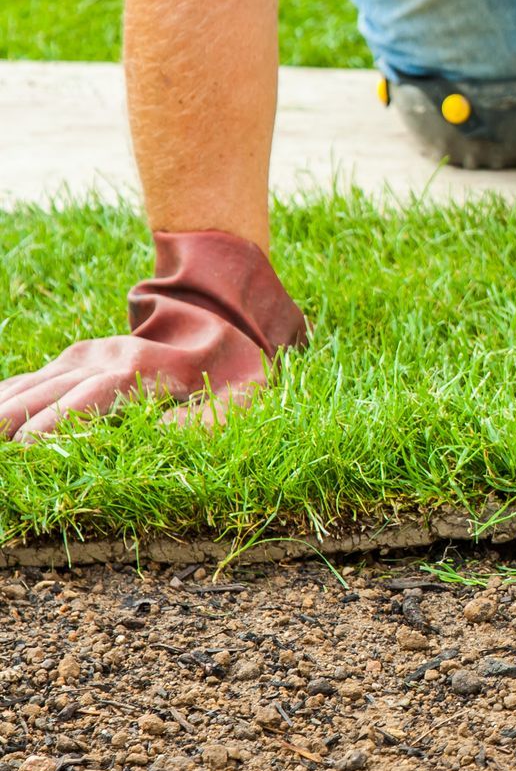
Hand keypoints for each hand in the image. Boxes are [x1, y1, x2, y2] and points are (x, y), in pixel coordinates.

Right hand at [0, 232, 306, 442]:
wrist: (223, 318)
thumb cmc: (234, 371)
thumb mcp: (236, 401)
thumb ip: (198, 426)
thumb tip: (154, 443)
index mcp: (142, 369)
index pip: (91, 397)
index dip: (58, 423)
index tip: (28, 449)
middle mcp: (104, 358)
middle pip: (49, 392)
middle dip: (15, 421)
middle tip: (0, 453)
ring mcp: (85, 356)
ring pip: (33, 383)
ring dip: (5, 409)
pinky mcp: (76, 360)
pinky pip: (32, 378)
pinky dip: (8, 394)